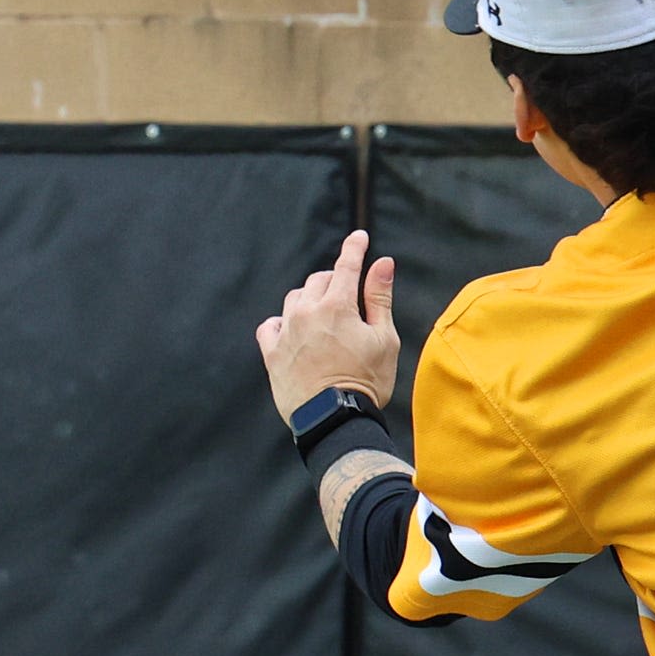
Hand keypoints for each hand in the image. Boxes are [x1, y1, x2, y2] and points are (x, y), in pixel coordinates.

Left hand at [256, 228, 401, 421]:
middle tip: (348, 297)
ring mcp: (286, 332)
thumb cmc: (366, 381)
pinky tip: (293, 330)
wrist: (333, 419)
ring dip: (310, 300)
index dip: (355, 248)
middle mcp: (307, 313)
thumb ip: (379, 298)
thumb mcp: (384, 338)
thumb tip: (382, 263)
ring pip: (295, 299)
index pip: (346, 265)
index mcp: (338, 306)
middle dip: (334, 281)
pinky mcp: (272, 352)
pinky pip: (271, 324)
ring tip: (324, 318)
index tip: (359, 236)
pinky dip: (282, 322)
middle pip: (318, 280)